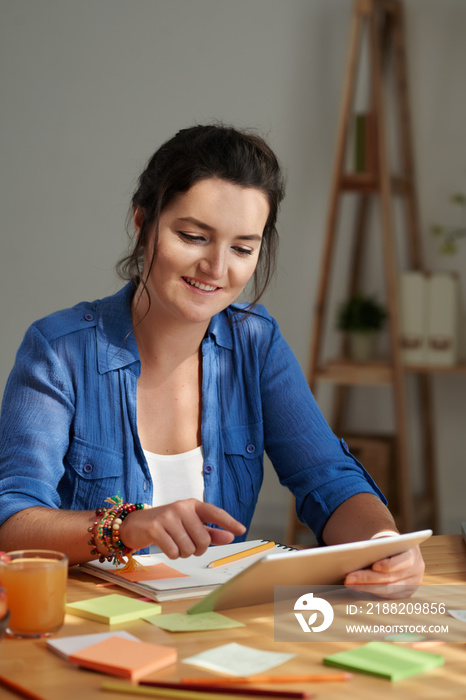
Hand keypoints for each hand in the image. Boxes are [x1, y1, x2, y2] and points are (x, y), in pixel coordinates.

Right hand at [119, 499, 245, 558]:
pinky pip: (174, 551)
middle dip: (197, 549)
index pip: (214, 513)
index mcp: (192, 505)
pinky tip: (166, 546)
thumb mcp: (189, 525)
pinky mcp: (156, 528)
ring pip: (189, 548)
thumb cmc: (167, 524)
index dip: (229, 522)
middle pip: (203, 539)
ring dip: (184, 553)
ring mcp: (168, 516)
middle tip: (187, 544)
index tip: (241, 530)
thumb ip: (210, 531)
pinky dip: (173, 554)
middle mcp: (182, 507)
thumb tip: (230, 536)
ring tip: (175, 543)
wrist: (136, 524)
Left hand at [344, 545, 424, 597]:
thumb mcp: (387, 541)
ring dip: (365, 586)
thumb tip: (356, 554)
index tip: (373, 566)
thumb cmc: (388, 544)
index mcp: (413, 553)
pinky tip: (357, 587)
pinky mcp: (406, 593)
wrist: (397, 550)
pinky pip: (387, 595)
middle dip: (368, 578)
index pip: (403, 561)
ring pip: (387, 589)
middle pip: (390, 578)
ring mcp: (413, 584)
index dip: (389, 565)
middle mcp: (416, 570)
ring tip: (349, 583)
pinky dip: (371, 590)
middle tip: (349, 578)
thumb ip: (378, 547)